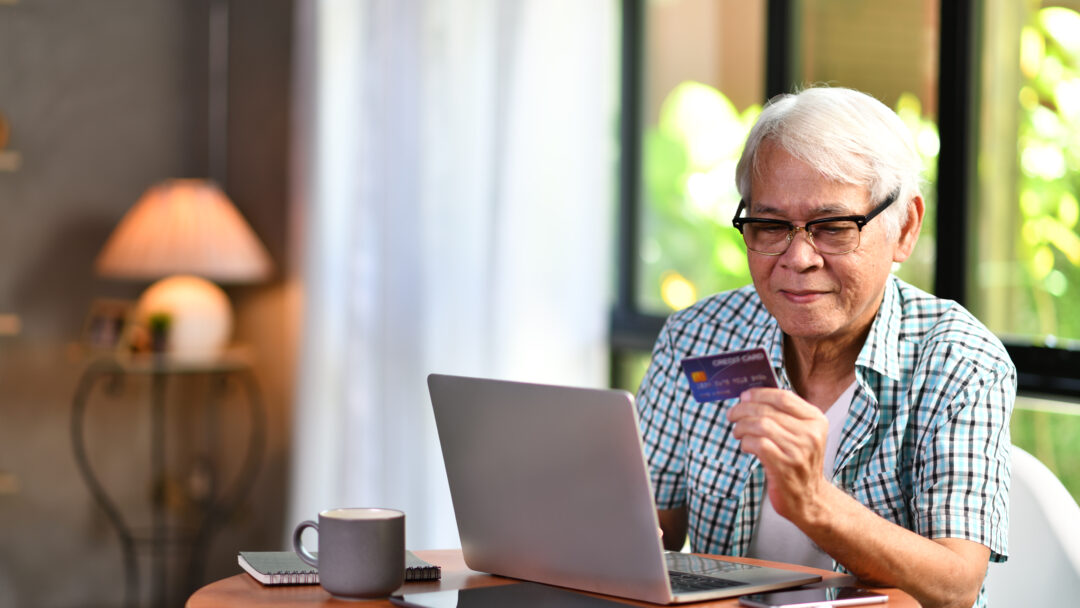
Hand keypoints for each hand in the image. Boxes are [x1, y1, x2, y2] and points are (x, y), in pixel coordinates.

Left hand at [726, 388, 829, 522]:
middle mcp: (810, 434)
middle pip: (768, 411)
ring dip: (742, 426)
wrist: (809, 499)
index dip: (760, 394)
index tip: (744, 396)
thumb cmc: (798, 463)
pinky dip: (746, 442)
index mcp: (816, 420)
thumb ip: (784, 415)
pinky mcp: (784, 465)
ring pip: (760, 425)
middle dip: (743, 410)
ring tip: (738, 432)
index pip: (784, 397)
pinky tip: (746, 446)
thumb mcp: (802, 435)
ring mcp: (798, 450)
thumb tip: (751, 396)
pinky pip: (757, 444)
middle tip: (732, 414)